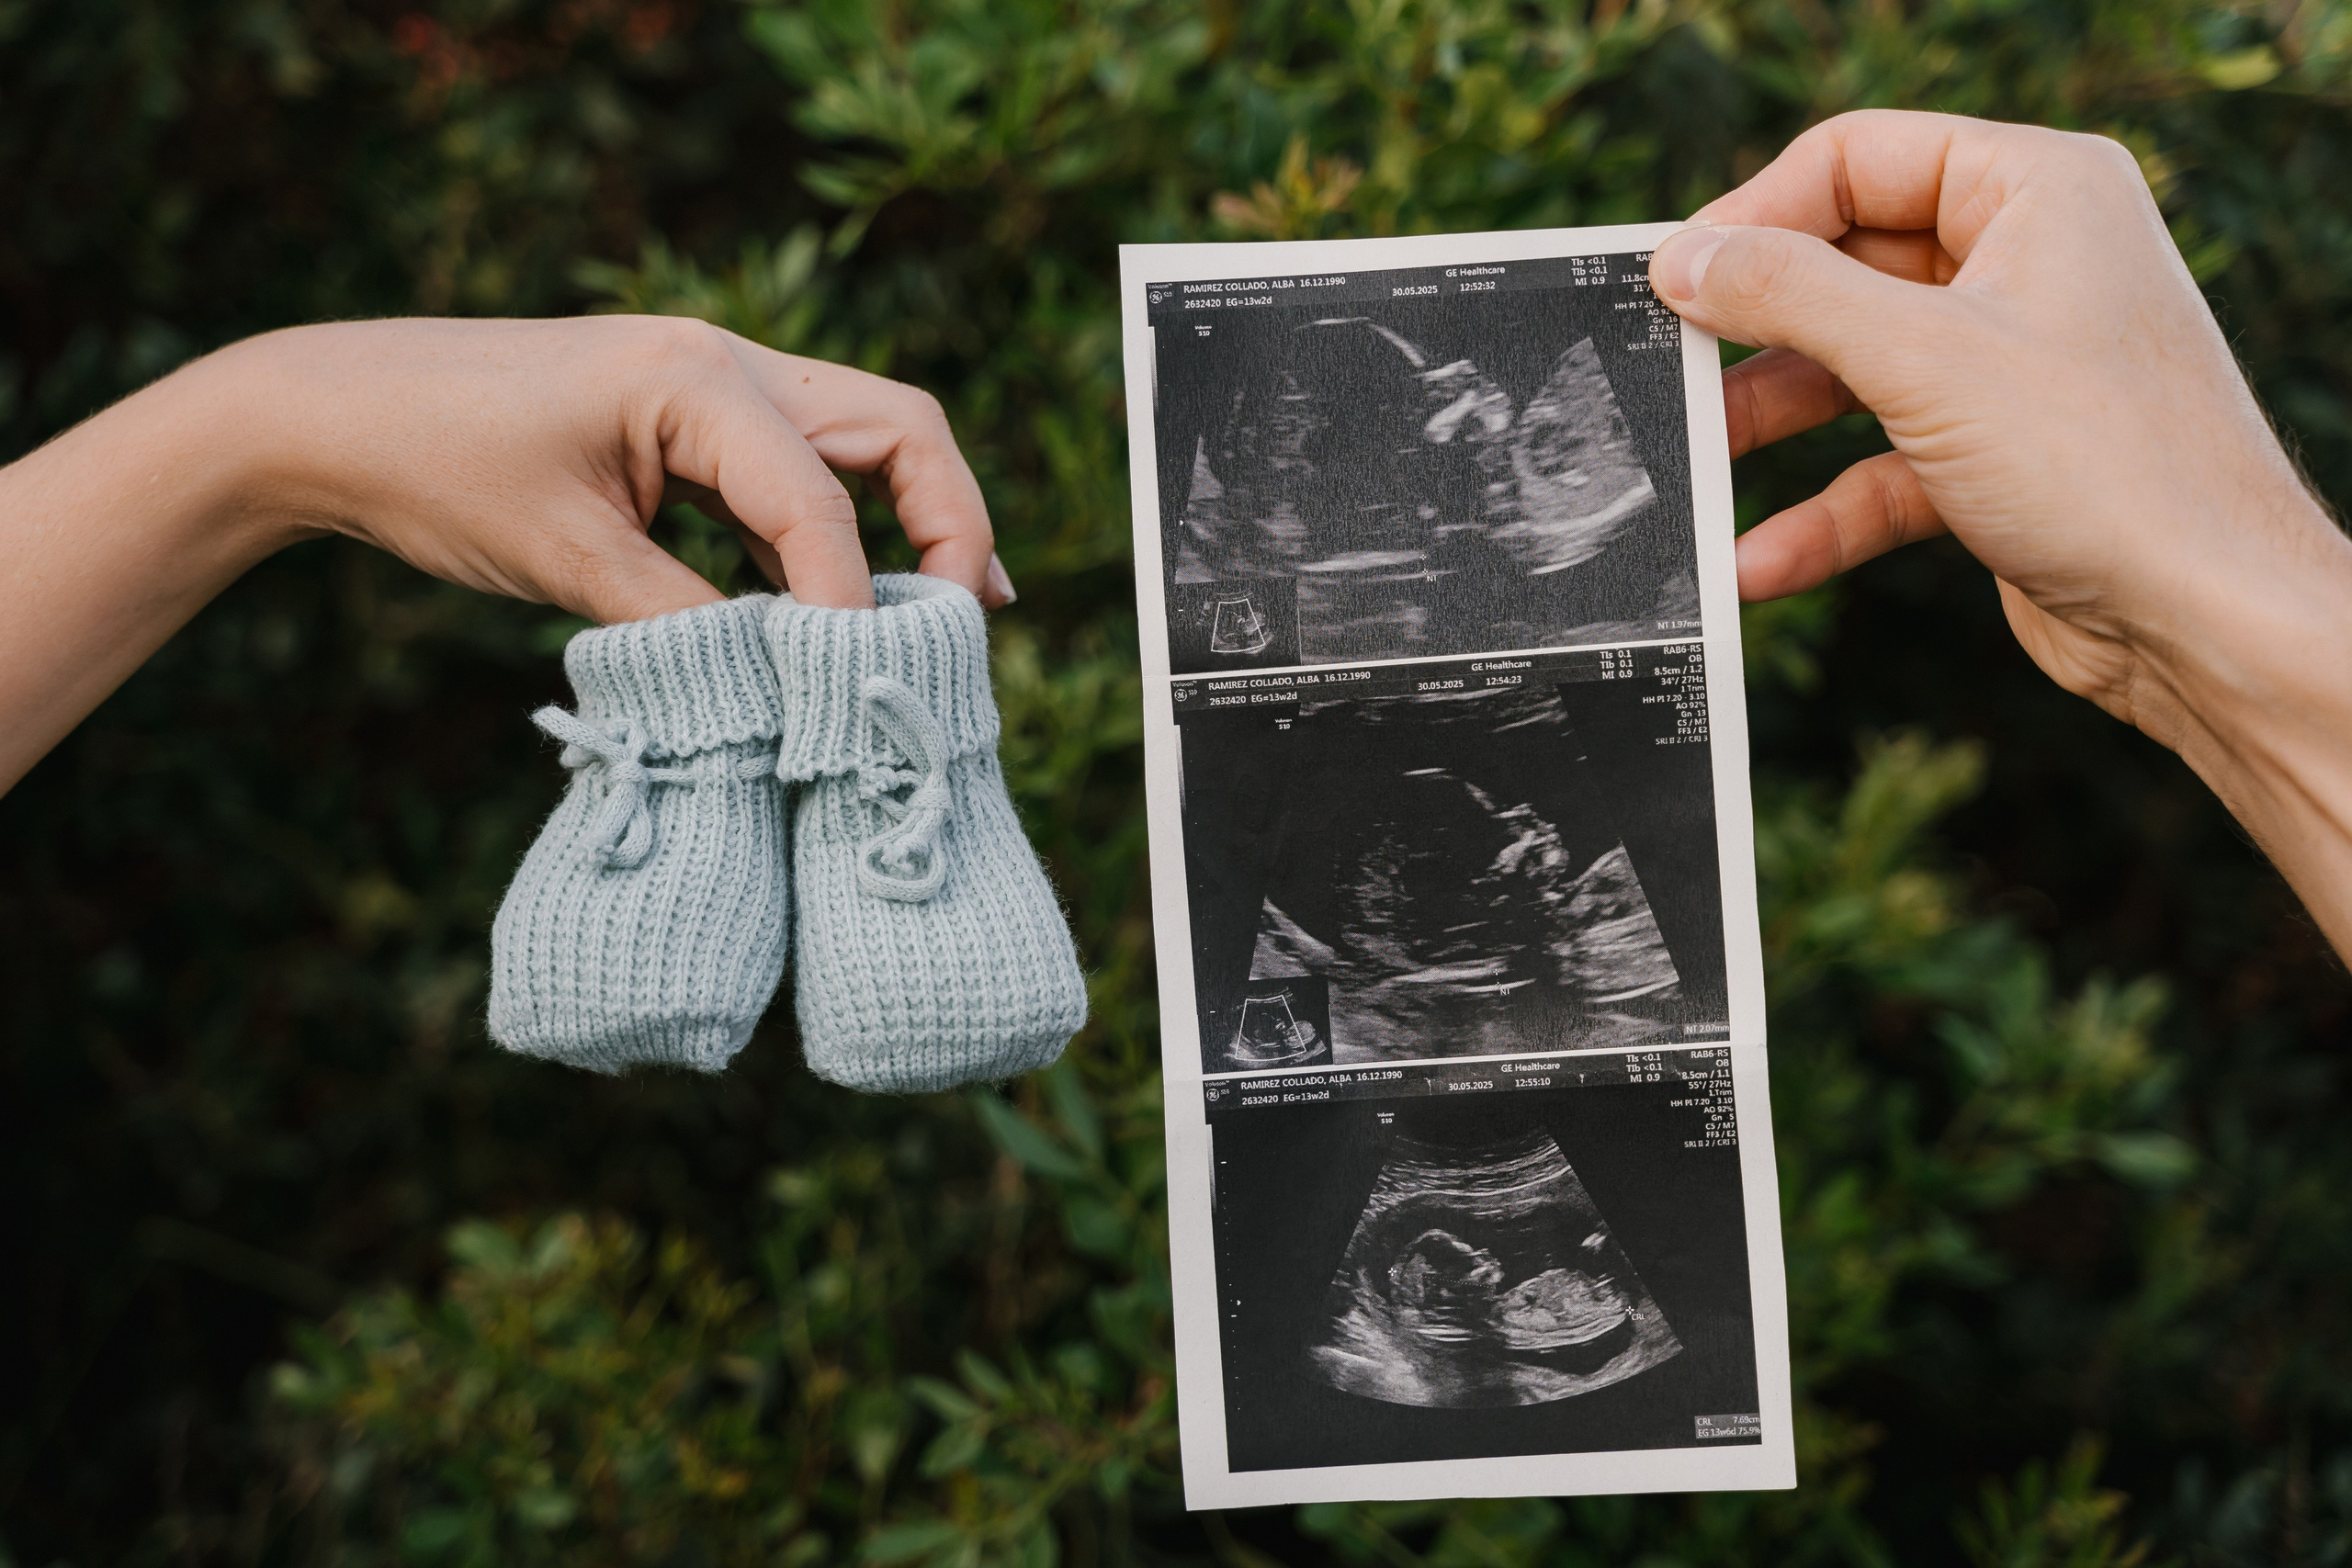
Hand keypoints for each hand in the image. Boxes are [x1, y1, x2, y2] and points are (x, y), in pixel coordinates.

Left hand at [227, 315, 1006, 619]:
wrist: (328, 413)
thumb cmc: (432, 469)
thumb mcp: (566, 562)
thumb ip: (688, 623)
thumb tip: (785, 687)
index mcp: (697, 379)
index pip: (822, 498)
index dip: (854, 600)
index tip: (862, 686)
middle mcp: (724, 364)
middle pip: (898, 429)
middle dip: (951, 521)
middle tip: (971, 621)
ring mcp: (709, 387)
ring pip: (861, 443)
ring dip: (908, 523)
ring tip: (935, 621)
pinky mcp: (685, 425)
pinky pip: (794, 473)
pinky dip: (832, 535)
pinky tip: (835, 607)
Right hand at [1648, 109, 2351, 952]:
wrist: (2208, 620)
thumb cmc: (2105, 466)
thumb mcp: (1919, 360)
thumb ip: (1788, 296)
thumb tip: (1683, 261)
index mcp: (2035, 192)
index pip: (1857, 159)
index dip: (1757, 214)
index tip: (1676, 280)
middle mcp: (2028, 263)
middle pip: (1845, 267)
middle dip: (1755, 330)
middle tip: (1670, 370)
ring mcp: (2013, 363)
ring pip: (1855, 371)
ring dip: (1772, 423)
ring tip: (1694, 464)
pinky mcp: (1998, 457)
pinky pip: (1881, 467)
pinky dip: (1820, 512)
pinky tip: (1758, 561)